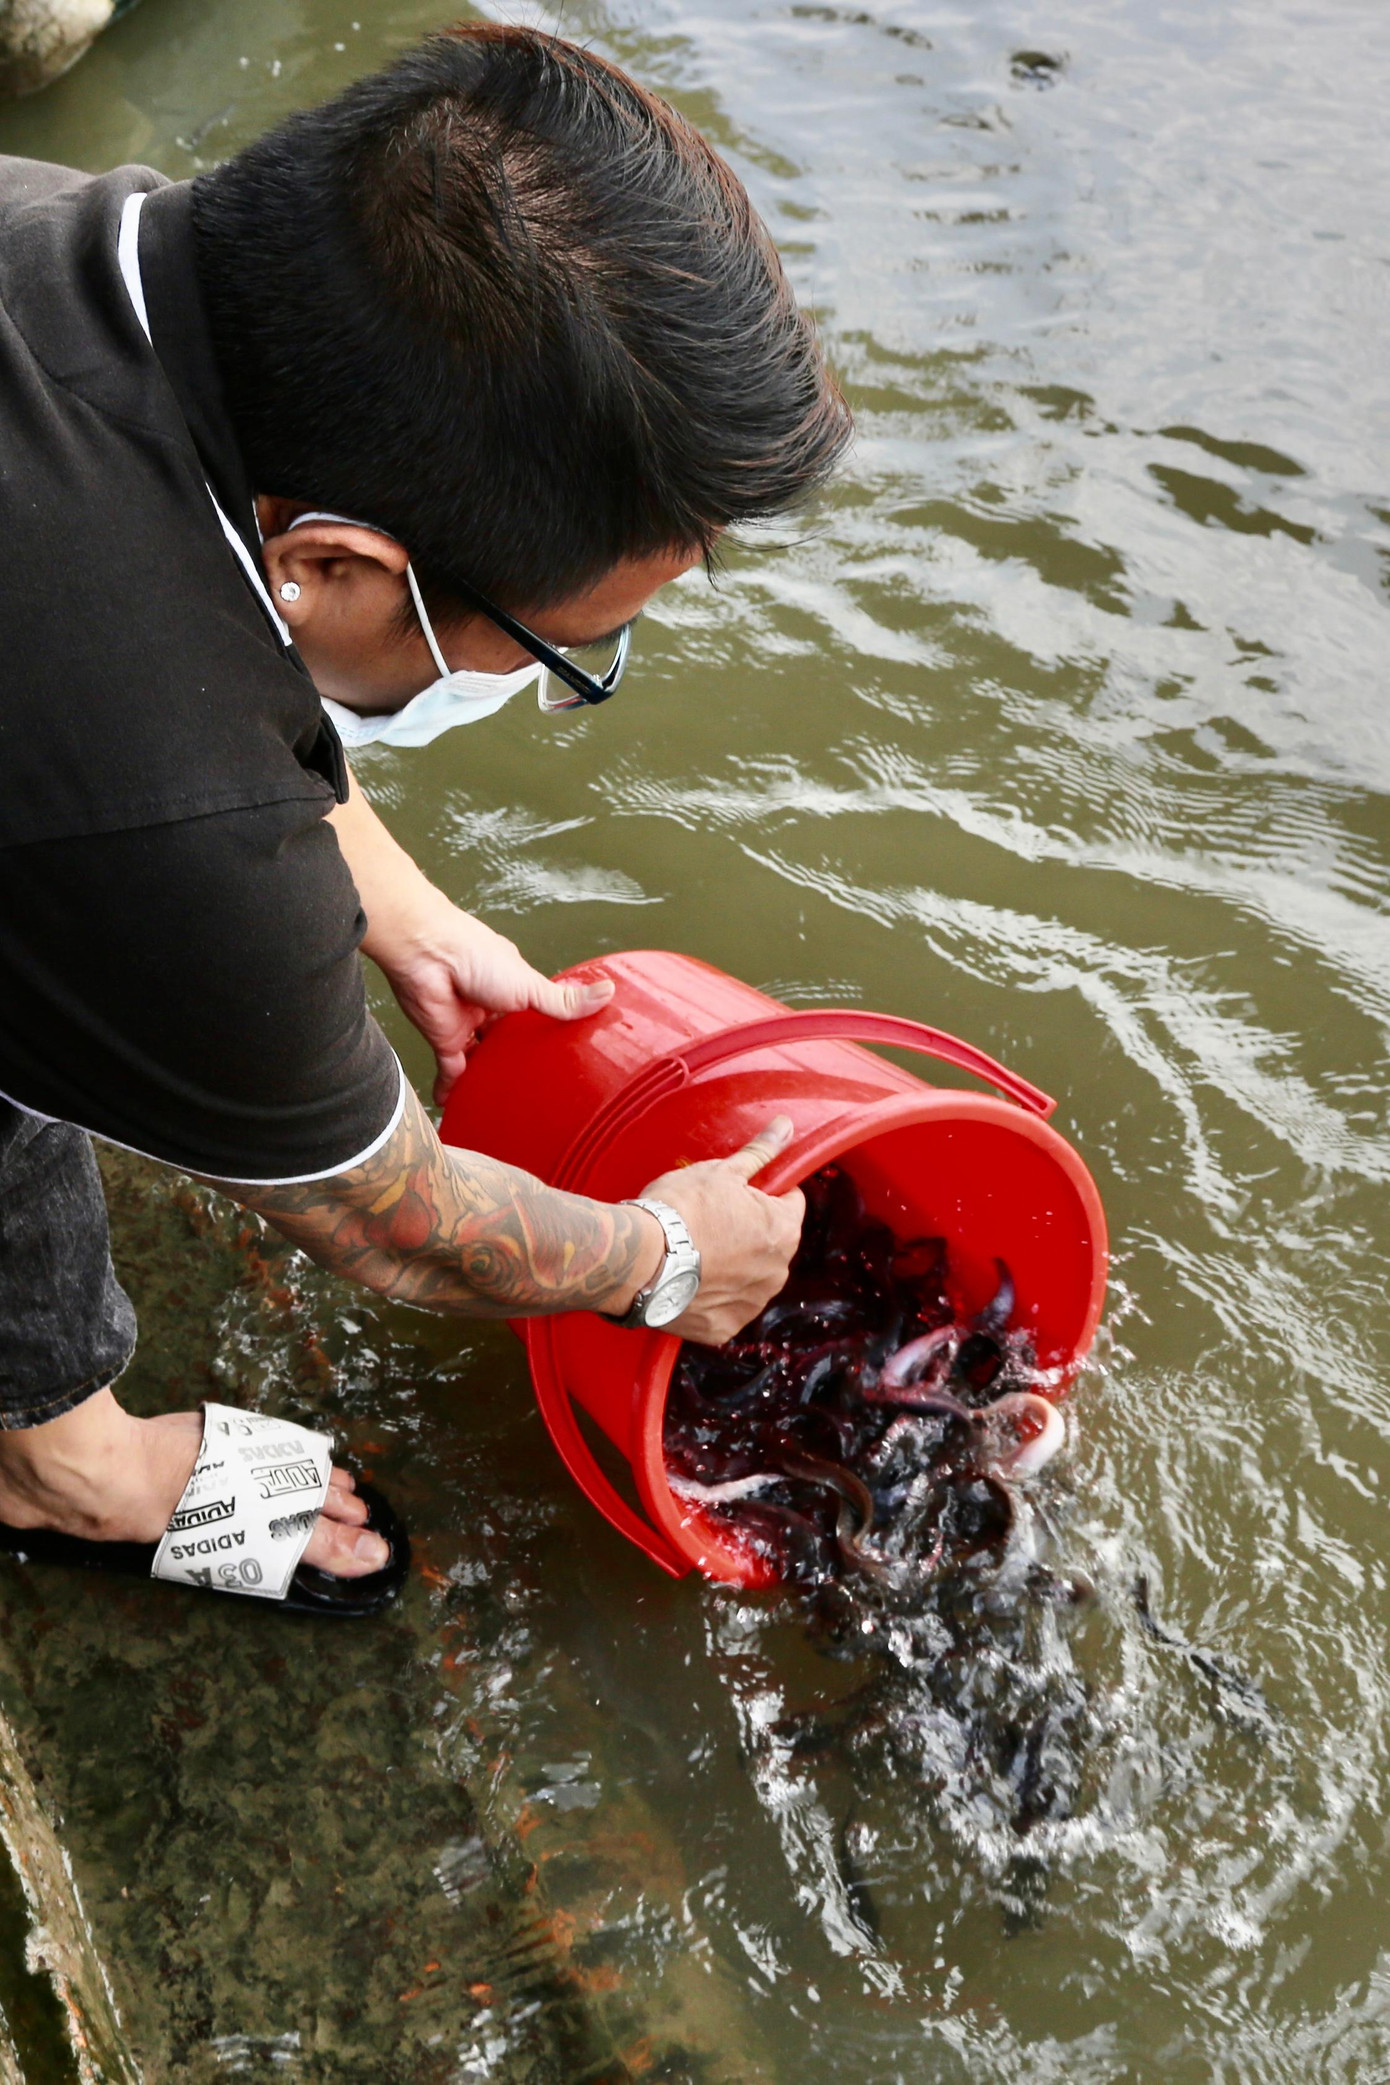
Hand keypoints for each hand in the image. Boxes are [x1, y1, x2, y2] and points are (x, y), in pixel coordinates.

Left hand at [381, 894, 613, 1105]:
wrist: (426, 955)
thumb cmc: (477, 958)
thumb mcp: (530, 984)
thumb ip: (563, 1000)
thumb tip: (609, 993)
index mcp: (513, 987)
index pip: (536, 1013)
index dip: (548, 1032)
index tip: (566, 1055)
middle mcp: (490, 1006)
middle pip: (508, 1041)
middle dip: (519, 1060)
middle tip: (541, 1089)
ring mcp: (467, 1024)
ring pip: (482, 1058)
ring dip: (490, 1078)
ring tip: (508, 1104)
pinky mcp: (445, 1040)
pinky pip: (451, 1071)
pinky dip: (453, 1088)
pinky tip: (461, 1107)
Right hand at [636, 1116, 804, 1345]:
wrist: (637, 1260)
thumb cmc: (679, 1210)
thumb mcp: (720, 1172)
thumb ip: (759, 1153)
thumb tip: (785, 1126)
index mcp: (783, 1231)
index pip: (789, 1202)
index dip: (762, 1193)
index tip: (733, 1194)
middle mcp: (777, 1272)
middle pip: (770, 1243)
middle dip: (748, 1231)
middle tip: (708, 1221)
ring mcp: (751, 1304)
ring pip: (749, 1276)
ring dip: (732, 1265)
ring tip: (693, 1251)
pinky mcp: (724, 1328)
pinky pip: (726, 1306)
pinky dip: (712, 1295)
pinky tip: (688, 1279)